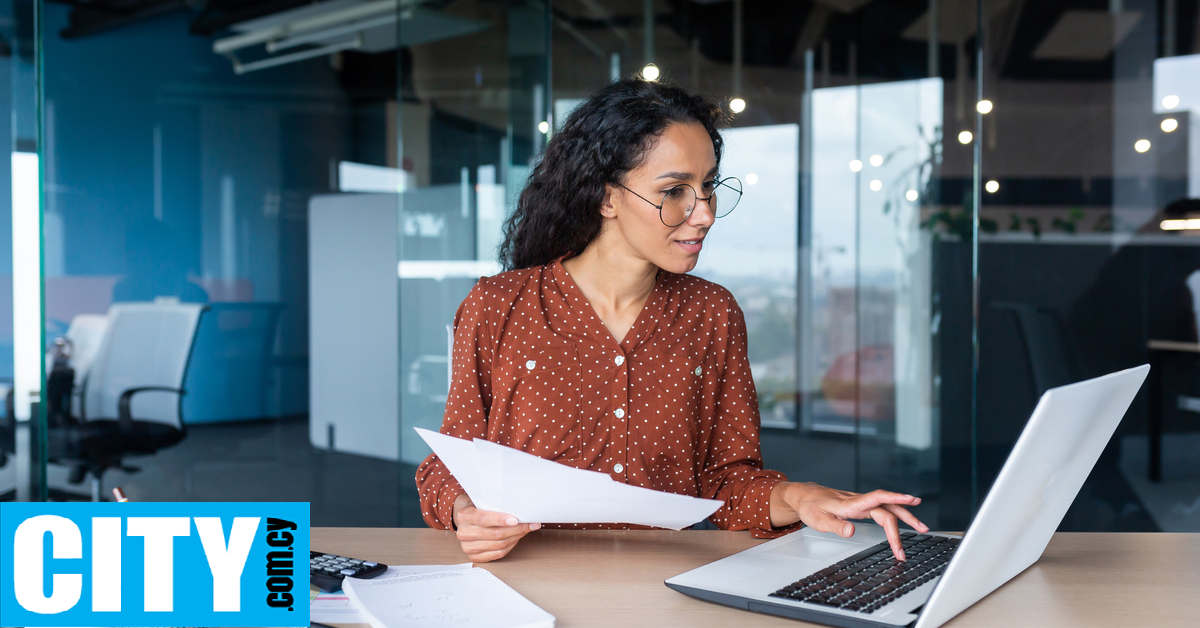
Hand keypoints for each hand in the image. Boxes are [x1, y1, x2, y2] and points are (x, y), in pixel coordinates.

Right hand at [451, 493, 540, 562]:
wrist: (466, 520)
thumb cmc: (477, 508)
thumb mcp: (482, 501)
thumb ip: (494, 505)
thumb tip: (519, 509)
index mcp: (464, 516)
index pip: (484, 519)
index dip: (501, 520)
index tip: (516, 520)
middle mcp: (464, 533)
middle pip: (495, 534)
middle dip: (516, 529)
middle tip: (530, 524)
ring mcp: (468, 547)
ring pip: (499, 545)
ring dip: (516, 537)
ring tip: (526, 530)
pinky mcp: (475, 556)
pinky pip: (498, 553)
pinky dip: (510, 546)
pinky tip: (516, 538)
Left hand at [770, 482, 928, 560]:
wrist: (803, 495)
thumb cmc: (810, 508)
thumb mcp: (818, 521)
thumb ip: (836, 527)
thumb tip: (852, 531)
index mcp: (850, 504)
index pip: (877, 498)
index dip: (895, 498)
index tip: (912, 500)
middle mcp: (858, 501)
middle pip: (887, 508)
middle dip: (906, 520)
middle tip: (922, 532)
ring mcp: (860, 502)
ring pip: (887, 507)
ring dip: (906, 517)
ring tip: (922, 527)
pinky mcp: (860, 505)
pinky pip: (882, 509)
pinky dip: (895, 514)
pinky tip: (904, 519)